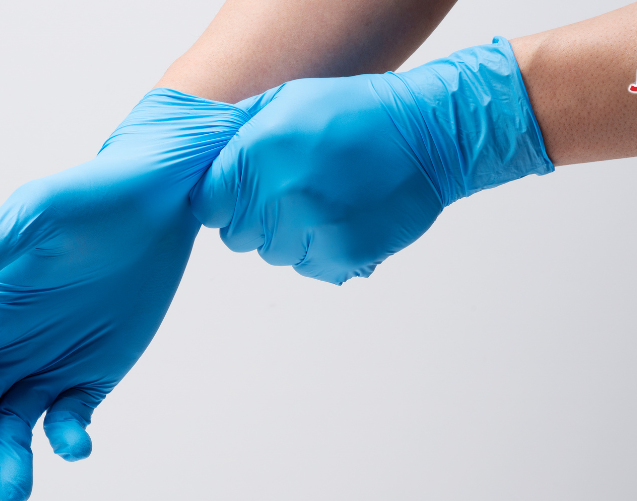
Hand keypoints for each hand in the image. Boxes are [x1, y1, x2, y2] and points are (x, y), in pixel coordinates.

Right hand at [0, 89, 249, 500]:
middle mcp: (8, 345)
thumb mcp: (40, 212)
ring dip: (10, 460)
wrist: (160, 205)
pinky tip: (78, 445)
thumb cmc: (91, 198)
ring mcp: (49, 363)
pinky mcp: (92, 375)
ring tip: (15, 494)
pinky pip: (71, 418)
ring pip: (14, 426)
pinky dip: (69, 438)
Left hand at [191, 37, 553, 284]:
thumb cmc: (357, 112)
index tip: (241, 192)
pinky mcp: (342, 256)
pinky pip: (309, 265)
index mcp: (259, 152)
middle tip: (287, 193)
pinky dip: (320, 249)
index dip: (223, 199)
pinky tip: (340, 218)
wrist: (428, 135)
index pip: (208, 204)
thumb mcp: (288, 100)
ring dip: (288, 234)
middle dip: (253, 218)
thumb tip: (207, 160)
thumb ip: (240, 132)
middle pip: (236, 235)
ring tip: (320, 201)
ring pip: (272, 253)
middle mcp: (280, 194)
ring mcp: (312, 229)